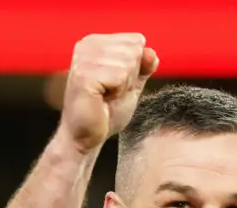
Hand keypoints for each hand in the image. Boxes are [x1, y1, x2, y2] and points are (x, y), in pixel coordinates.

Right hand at [58, 33, 159, 153]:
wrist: (87, 136)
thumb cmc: (106, 111)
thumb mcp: (131, 85)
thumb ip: (143, 67)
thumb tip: (152, 52)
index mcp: (97, 42)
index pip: (136, 41)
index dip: (135, 69)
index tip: (117, 84)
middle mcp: (87, 45)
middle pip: (134, 50)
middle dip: (130, 77)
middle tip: (111, 93)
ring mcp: (84, 59)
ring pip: (128, 63)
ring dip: (123, 86)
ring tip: (106, 96)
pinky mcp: (84, 75)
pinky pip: (119, 76)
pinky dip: (117, 92)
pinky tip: (102, 99)